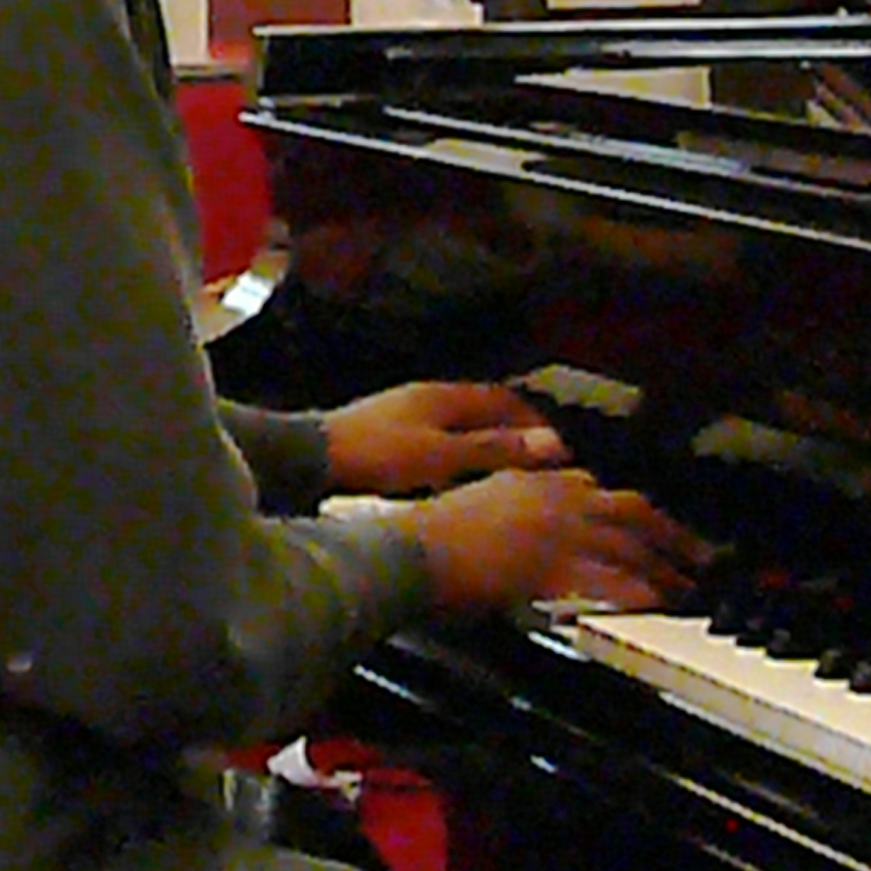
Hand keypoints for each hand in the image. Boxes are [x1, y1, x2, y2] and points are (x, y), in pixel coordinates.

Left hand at [321, 380, 569, 494]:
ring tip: (507, 467)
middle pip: (481, 408)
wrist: (310, 459)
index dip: (534, 419)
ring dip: (484, 440)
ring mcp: (402, 413)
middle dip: (513, 429)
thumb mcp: (443, 454)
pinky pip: (436, 437)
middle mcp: (424, 398)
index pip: (503, 398)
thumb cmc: (376, 454)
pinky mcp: (385, 433)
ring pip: (458, 423)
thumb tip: (551, 442)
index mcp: (442, 396)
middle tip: (540, 457)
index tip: (559, 443)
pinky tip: (457, 474)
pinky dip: (457, 451)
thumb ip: (494, 447)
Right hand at [403, 466, 708, 619]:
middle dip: (673, 534)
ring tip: (691, 587)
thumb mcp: (473, 503)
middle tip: (704, 555)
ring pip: (630, 546)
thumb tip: (534, 520)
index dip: (633, 510)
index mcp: (528, 478)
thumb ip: (510, 505)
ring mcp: (555, 531)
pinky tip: (658, 604)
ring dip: (667, 567)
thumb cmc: (424, 536)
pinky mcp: (552, 567)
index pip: (597, 488)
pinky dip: (639, 591)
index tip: (654, 525)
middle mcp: (551, 497)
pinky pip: (610, 580)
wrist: (402, 551)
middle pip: (631, 511)